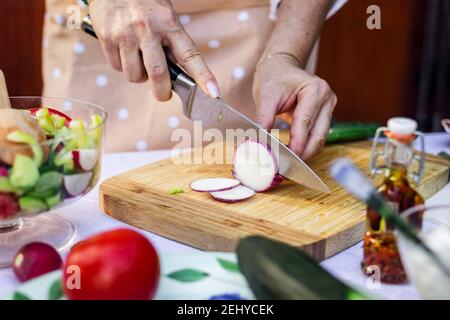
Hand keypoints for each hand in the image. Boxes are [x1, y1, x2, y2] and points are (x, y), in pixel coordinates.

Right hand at [89, 0, 218, 100]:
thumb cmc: (146, 4)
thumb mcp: (166, 18)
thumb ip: (172, 44)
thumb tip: (178, 76)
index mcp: (169, 23)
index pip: (190, 55)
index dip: (203, 77)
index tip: (213, 93)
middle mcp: (147, 29)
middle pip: (159, 74)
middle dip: (162, 92)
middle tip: (163, 94)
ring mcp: (125, 34)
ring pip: (135, 75)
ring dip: (139, 76)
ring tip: (140, 60)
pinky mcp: (107, 38)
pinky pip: (117, 67)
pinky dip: (122, 66)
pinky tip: (125, 51)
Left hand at [253, 54, 336, 159]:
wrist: (280, 65)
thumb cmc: (273, 76)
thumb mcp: (265, 97)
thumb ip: (263, 121)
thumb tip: (258, 144)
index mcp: (315, 90)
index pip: (305, 123)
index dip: (296, 144)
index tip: (285, 159)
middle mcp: (327, 99)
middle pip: (318, 135)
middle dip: (303, 153)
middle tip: (286, 167)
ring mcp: (328, 108)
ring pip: (319, 139)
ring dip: (305, 153)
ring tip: (288, 164)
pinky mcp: (323, 116)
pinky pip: (316, 136)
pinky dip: (305, 146)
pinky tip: (292, 155)